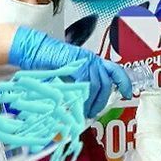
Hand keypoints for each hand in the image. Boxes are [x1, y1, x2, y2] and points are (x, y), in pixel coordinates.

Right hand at [8, 27, 132, 117]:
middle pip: (107, 82)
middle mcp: (91, 59)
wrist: (33, 49)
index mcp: (91, 60)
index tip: (126, 93)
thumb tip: (83, 102)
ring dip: (93, 101)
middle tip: (94, 111)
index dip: (123, 82)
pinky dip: (85, 96)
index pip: (114, 70)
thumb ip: (78, 84)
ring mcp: (84, 61)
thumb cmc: (46, 61)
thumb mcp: (67, 73)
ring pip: (98, 85)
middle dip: (103, 100)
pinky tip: (79, 104)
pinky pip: (87, 84)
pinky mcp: (76, 64)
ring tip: (85, 111)